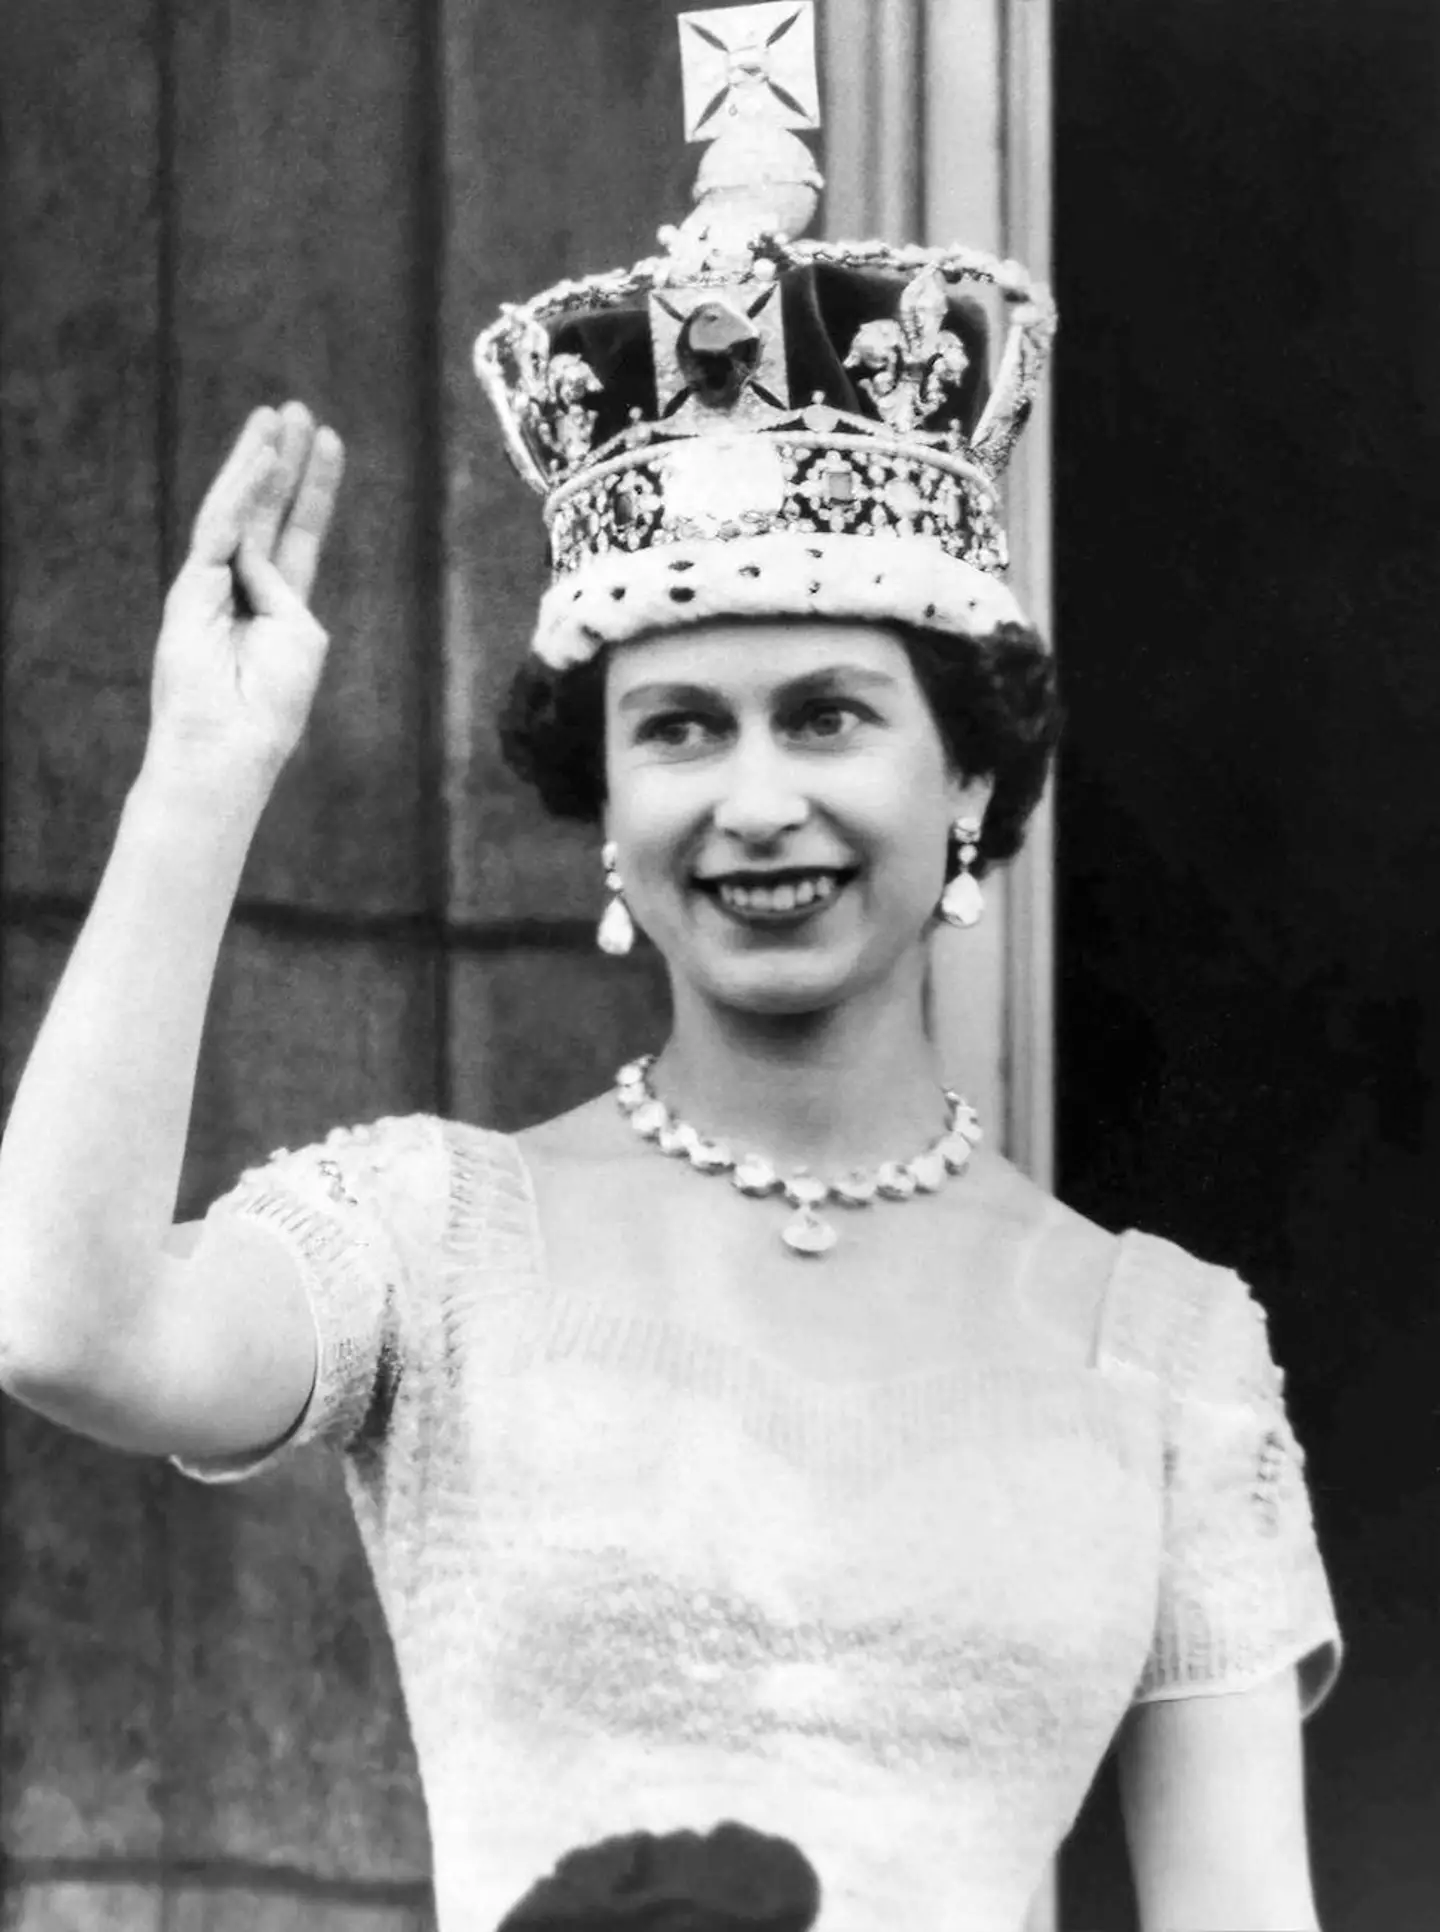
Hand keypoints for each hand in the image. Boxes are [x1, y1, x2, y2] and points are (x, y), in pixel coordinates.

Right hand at [146, 402, 345, 790]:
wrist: (230, 744)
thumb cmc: (272, 703)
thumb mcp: (299, 635)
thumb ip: (285, 586)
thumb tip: (254, 551)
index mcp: (280, 605)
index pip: (299, 533)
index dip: (315, 488)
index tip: (331, 441)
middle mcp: (245, 588)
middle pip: (268, 510)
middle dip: (283, 460)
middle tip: (297, 409)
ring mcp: (212, 585)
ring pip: (238, 510)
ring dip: (258, 460)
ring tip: (276, 415)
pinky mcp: (191, 588)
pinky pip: (220, 529)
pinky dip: (242, 493)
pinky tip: (263, 459)